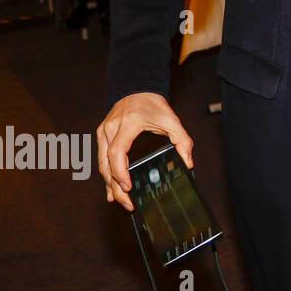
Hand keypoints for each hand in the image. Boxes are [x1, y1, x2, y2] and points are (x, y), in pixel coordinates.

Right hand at [97, 92, 193, 210]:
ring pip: (102, 164)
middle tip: (127, 202)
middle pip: (107, 163)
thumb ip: (182, 141)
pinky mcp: (102, 136)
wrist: (137, 88)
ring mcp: (104, 132)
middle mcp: (111, 128)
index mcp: (127, 123)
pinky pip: (102, 159)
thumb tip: (188, 163)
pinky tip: (111, 189)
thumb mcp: (172, 120)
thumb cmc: (152, 103)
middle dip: (115, 186)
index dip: (120, 172)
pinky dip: (107, 175)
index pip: (117, 152)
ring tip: (120, 200)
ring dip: (110, 183)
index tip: (127, 187)